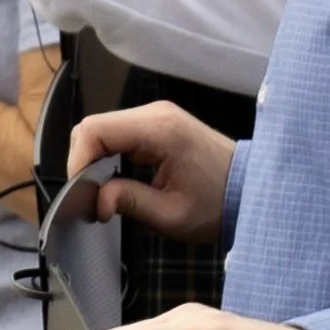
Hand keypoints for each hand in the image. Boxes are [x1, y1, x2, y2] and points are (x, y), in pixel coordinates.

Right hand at [65, 102, 235, 241]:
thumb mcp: (170, 215)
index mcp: (159, 130)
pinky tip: (115, 178)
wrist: (251, 191)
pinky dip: (108, 153)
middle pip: (95, 126)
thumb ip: (128, 202)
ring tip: (101, 191)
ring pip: (104, 128)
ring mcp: (157, 116)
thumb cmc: (218, 204)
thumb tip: (96, 201)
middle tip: (89, 196)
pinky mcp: (159, 124)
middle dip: (83, 161)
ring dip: (95, 158)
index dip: (78, 161)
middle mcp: (156, 114)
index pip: (95, 130)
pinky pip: (119, 132)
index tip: (80, 192)